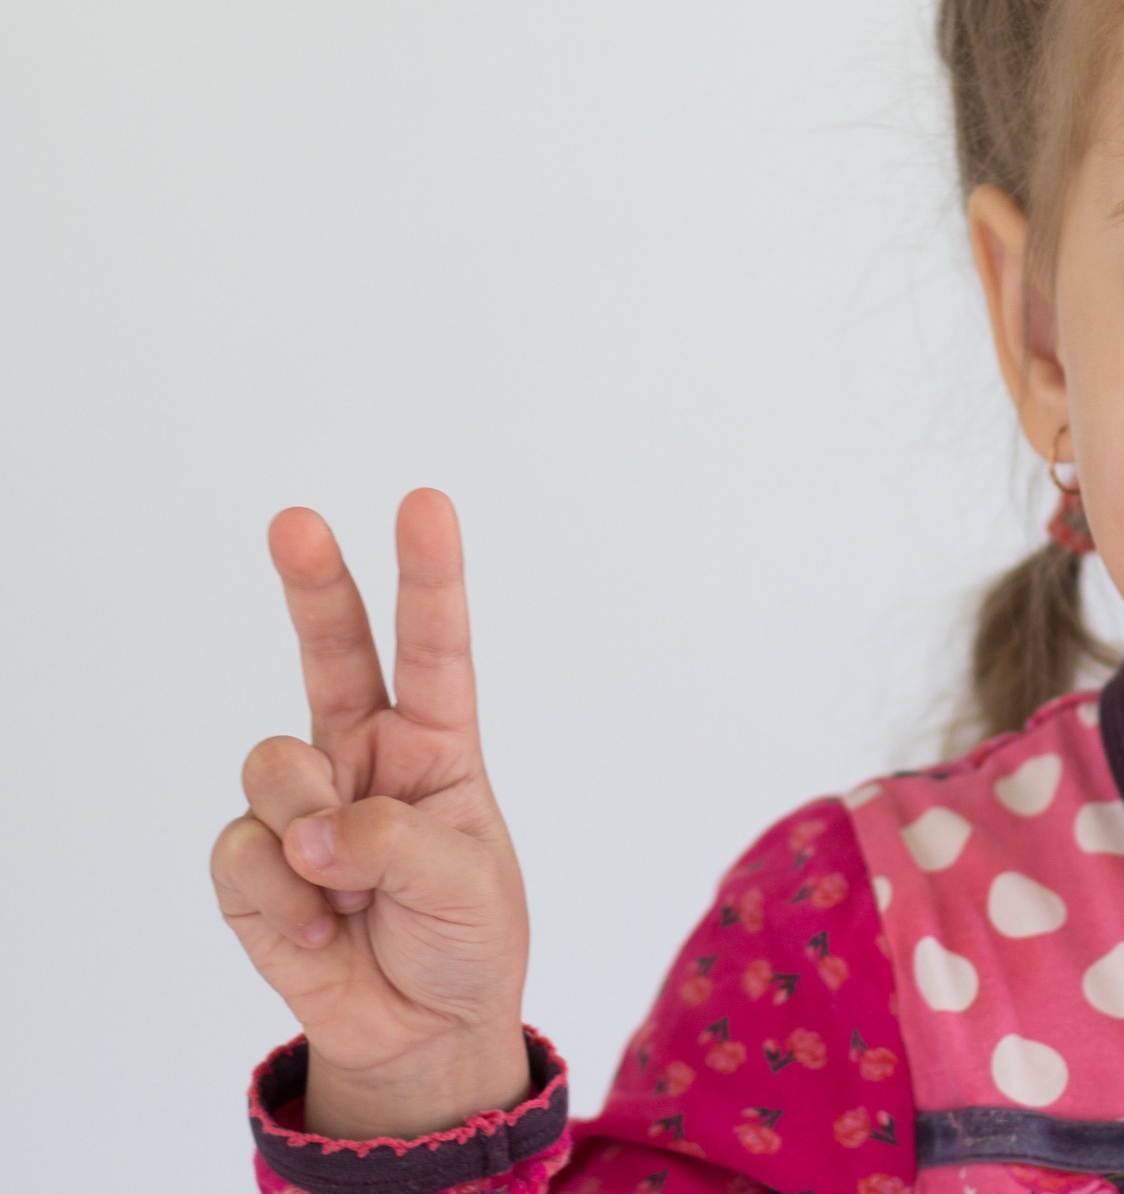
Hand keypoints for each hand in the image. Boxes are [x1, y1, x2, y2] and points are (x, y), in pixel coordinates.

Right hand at [210, 489, 532, 1137]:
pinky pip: (244, 851)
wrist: (417, 1030)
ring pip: (275, 766)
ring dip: (310, 832)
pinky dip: (281, 897)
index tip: (424, 505)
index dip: (428, 577)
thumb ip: (396, 844)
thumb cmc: (464, 938)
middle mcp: (364, 755)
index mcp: (437, 745)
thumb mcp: (468, 888)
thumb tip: (312, 833)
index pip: (434, 649)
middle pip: (331, 651)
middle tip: (296, 521)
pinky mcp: (252, 861)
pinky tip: (317, 927)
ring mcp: (303, 803)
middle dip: (313, 584)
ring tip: (348, 891)